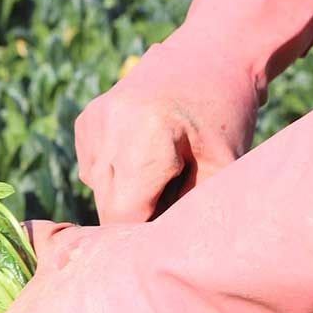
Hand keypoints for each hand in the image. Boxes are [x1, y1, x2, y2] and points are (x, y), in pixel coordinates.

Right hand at [75, 0, 312, 223]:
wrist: (213, 55)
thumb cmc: (226, 116)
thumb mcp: (223, 168)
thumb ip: (189, 212)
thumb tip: (161, 256)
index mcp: (142, 136)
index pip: (124, 216)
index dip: (146, 236)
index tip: (171, 239)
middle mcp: (108, 126)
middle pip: (108, 207)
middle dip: (139, 217)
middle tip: (176, 203)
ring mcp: (93, 121)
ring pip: (100, 191)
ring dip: (128, 196)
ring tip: (166, 172)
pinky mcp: (86, 121)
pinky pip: (94, 170)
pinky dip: (118, 175)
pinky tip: (147, 155)